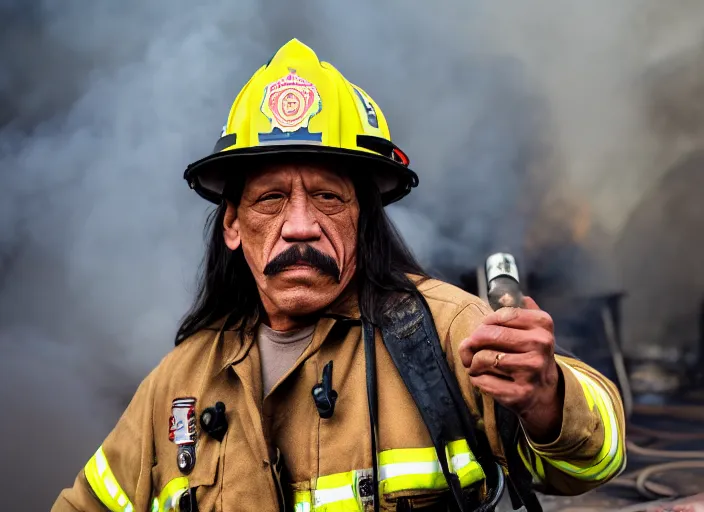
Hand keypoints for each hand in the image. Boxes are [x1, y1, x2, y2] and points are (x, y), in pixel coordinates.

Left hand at [458, 297, 563, 442]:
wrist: (544, 392)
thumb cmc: (530, 354)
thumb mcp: (533, 329)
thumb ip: (520, 310)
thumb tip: (505, 295)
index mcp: (542, 324)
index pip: (499, 315)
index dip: (484, 322)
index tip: (482, 329)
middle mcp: (540, 345)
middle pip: (487, 334)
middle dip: (472, 341)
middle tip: (470, 348)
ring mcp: (531, 369)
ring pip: (483, 358)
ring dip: (472, 362)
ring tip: (476, 364)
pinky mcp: (520, 392)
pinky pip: (482, 380)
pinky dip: (476, 379)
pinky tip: (483, 378)